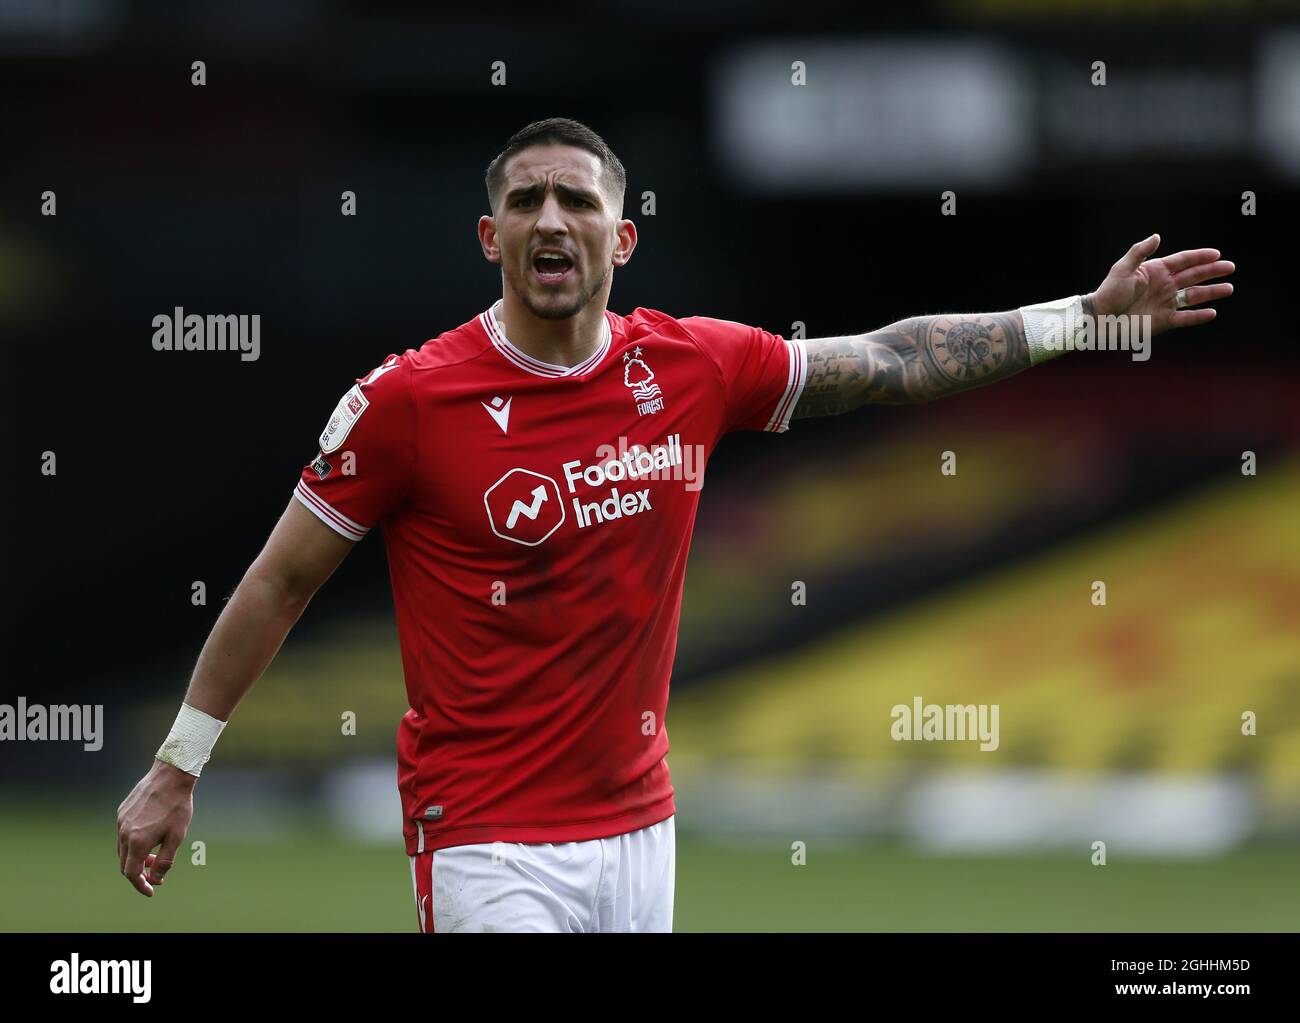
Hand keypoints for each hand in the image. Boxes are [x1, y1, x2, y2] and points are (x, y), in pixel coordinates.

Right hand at [116, 759, 195, 896]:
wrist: (170, 776)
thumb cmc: (177, 806)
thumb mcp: (177, 837)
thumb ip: (165, 861)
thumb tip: (156, 879)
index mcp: (137, 842)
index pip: (132, 874)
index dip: (141, 885)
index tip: (151, 891)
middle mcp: (123, 833)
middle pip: (125, 864)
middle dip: (139, 873)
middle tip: (156, 875)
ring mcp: (121, 821)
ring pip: (122, 849)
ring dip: (136, 858)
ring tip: (154, 857)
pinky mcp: (122, 812)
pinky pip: (123, 834)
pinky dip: (133, 843)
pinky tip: (149, 838)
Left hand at [1087, 234, 1234, 334]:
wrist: (1101, 319)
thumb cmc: (1109, 292)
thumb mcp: (1122, 269)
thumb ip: (1139, 252)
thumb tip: (1158, 236)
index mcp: (1155, 271)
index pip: (1183, 261)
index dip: (1200, 257)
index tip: (1216, 254)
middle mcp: (1163, 286)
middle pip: (1193, 276)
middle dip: (1212, 271)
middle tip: (1230, 267)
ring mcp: (1164, 304)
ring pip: (1193, 296)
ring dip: (1211, 292)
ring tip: (1229, 288)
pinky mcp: (1163, 321)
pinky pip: (1185, 319)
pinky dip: (1199, 316)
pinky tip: (1213, 313)